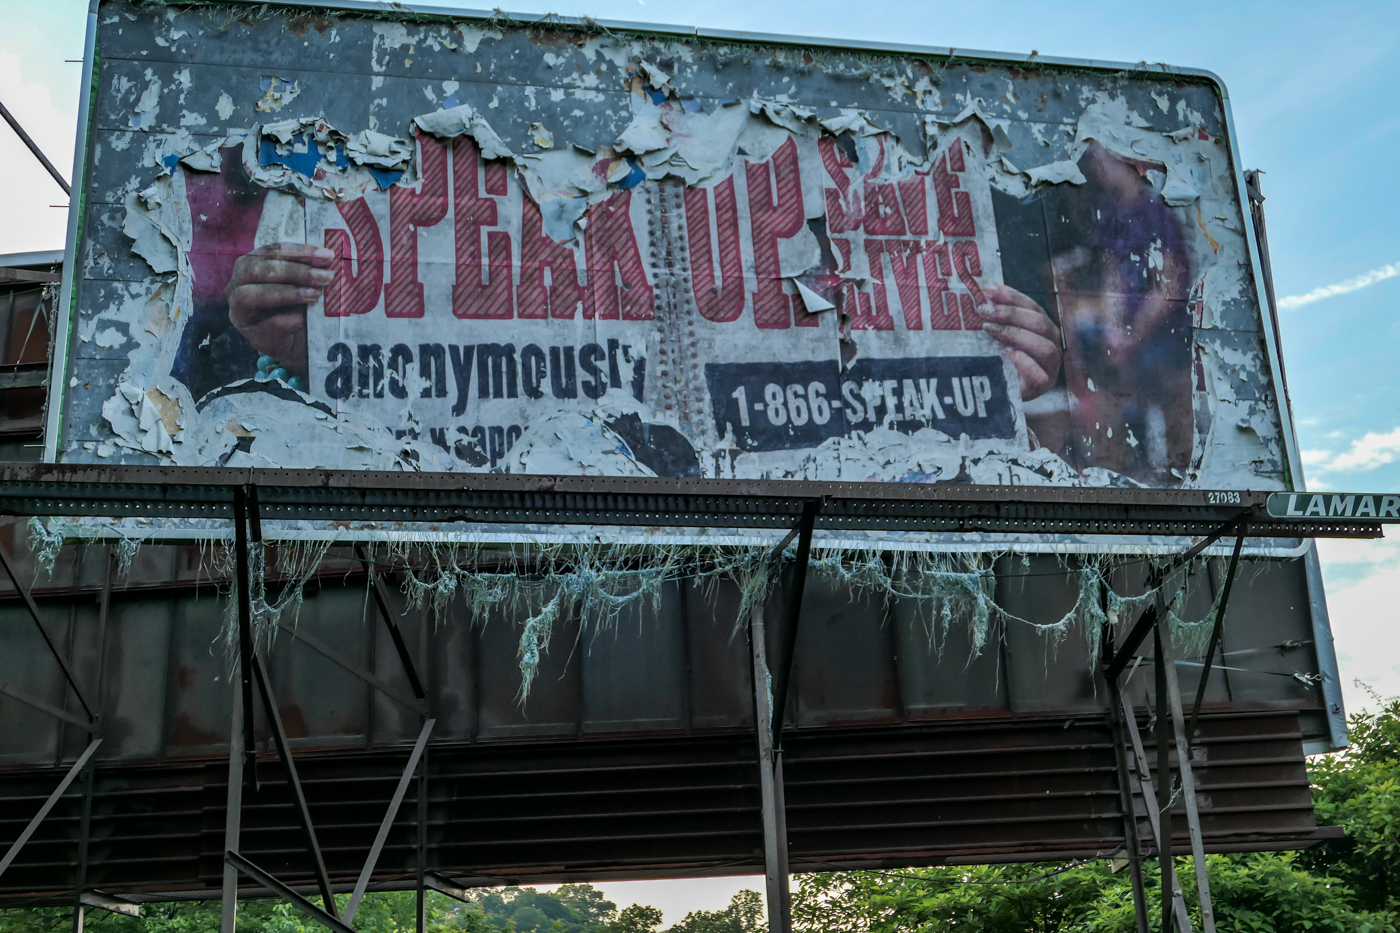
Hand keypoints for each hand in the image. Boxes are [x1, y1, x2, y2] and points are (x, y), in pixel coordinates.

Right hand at [225, 242, 335, 377]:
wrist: (296, 343)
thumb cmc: (296, 306)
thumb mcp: (300, 284)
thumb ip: (307, 271)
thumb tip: (327, 260)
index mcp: (249, 265)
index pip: (271, 251)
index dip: (299, 251)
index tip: (326, 255)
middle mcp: (236, 285)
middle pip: (258, 270)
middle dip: (295, 271)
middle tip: (326, 276)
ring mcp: (240, 311)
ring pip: (252, 295)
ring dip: (289, 292)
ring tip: (317, 294)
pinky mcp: (253, 334)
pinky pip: (271, 323)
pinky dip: (294, 318)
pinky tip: (310, 316)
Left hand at [977, 284, 1062, 401]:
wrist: (1002, 392)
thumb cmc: (1000, 359)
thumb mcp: (997, 336)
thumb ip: (995, 318)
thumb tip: (980, 295)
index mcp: (1043, 327)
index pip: (1032, 307)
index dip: (1011, 296)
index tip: (987, 289)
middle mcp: (1051, 343)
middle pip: (1039, 323)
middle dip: (1010, 313)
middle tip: (983, 310)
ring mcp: (1050, 366)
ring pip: (1045, 347)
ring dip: (1016, 334)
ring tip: (990, 330)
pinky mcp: (1042, 386)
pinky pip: (1039, 374)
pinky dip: (1024, 362)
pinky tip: (1007, 352)